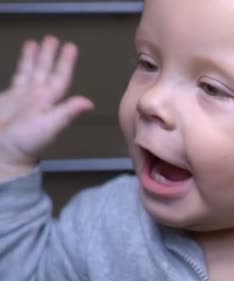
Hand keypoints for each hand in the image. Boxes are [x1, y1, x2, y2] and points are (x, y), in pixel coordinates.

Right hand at [0, 36, 93, 178]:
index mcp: (49, 101)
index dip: (66, 63)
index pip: (60, 78)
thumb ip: (67, 113)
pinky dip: (22, 65)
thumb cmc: (26, 142)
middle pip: (46, 71)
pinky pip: (18, 76)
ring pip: (32, 71)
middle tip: (54, 38)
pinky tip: (23, 55)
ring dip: (36, 57)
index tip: (70, 47)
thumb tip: (89, 103)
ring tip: (38, 42)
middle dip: (50, 55)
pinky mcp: (10, 99)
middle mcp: (39, 97)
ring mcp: (24, 97)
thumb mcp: (49, 126)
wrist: (2, 152)